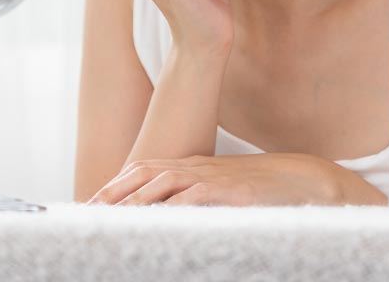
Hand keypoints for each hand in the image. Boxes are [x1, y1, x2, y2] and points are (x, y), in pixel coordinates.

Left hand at [87, 153, 373, 206]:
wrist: (301, 179)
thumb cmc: (258, 189)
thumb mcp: (219, 188)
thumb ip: (191, 195)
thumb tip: (165, 213)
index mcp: (190, 165)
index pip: (142, 170)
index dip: (114, 186)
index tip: (90, 204)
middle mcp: (195, 167)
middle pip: (143, 175)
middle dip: (113, 194)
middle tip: (87, 213)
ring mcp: (211, 177)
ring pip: (161, 185)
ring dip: (132, 202)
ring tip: (109, 219)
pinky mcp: (228, 191)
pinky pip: (192, 198)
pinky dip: (170, 209)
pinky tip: (154, 222)